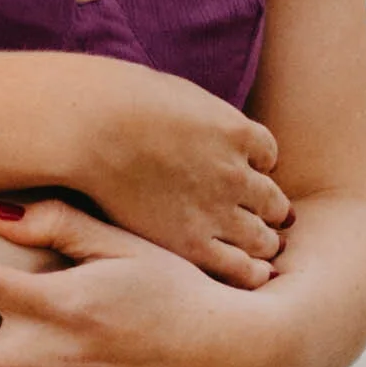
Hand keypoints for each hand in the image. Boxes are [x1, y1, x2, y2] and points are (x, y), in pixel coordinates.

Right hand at [77, 63, 290, 284]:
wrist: (92, 125)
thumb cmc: (121, 99)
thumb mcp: (179, 94)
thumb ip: (202, 117)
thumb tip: (201, 125)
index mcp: (236, 131)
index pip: (268, 156)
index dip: (256, 166)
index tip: (242, 173)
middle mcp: (235, 173)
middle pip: (273, 201)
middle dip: (267, 210)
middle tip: (258, 219)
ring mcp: (217, 210)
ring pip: (263, 238)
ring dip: (262, 242)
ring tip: (253, 249)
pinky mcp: (193, 242)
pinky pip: (240, 268)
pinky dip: (250, 272)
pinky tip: (246, 272)